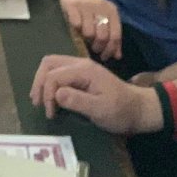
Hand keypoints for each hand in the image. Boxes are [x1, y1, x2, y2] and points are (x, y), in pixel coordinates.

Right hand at [30, 54, 159, 133]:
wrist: (138, 109)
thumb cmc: (121, 111)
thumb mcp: (101, 110)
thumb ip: (78, 101)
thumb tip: (56, 94)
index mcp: (85, 70)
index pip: (55, 76)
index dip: (47, 94)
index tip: (51, 114)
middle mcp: (80, 63)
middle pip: (49, 63)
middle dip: (39, 83)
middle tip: (38, 104)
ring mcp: (81, 67)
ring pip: (52, 65)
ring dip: (43, 81)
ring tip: (41, 100)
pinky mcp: (81, 74)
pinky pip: (59, 71)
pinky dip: (50, 81)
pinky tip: (51, 96)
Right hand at [58, 0, 122, 60]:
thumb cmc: (92, 7)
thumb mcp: (105, 19)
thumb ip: (112, 36)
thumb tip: (117, 56)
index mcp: (112, 11)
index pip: (115, 35)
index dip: (110, 50)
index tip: (105, 57)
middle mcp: (101, 8)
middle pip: (103, 36)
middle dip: (98, 47)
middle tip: (94, 49)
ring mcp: (86, 6)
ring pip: (89, 33)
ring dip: (86, 40)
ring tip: (85, 38)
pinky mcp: (72, 6)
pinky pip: (76, 25)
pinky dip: (76, 30)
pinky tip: (77, 29)